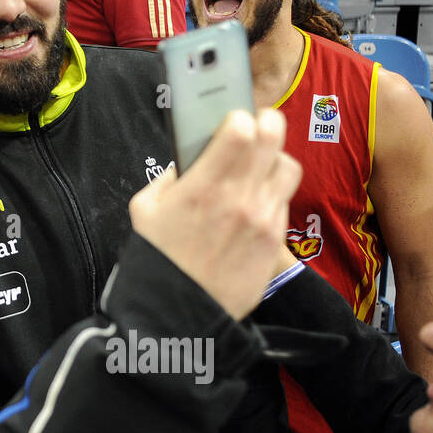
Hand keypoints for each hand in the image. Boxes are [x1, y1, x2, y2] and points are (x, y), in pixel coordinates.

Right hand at [128, 109, 301, 320]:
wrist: (177, 314)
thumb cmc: (156, 259)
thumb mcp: (144, 209)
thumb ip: (168, 179)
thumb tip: (187, 164)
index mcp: (203, 185)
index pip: (240, 128)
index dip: (238, 118)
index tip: (231, 122)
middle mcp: (239, 198)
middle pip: (272, 137)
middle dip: (266, 123)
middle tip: (257, 126)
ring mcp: (262, 220)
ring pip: (288, 167)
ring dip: (274, 160)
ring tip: (259, 168)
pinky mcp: (275, 243)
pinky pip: (283, 203)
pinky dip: (272, 196)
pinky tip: (253, 205)